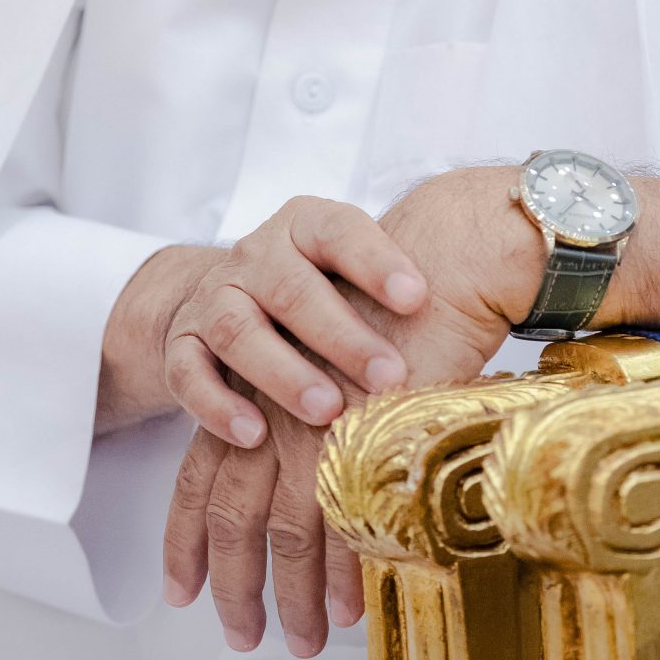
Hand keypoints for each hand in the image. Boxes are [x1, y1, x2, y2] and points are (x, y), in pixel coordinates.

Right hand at [96, 196, 427, 446]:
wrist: (228, 293)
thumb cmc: (320, 290)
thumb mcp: (354, 275)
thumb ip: (398, 294)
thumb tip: (477, 326)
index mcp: (305, 226)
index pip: (340, 232)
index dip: (378, 261)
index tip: (419, 298)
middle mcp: (255, 254)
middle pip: (292, 288)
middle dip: (342, 335)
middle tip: (389, 377)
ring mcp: (214, 297)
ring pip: (240, 329)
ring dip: (284, 372)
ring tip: (327, 411)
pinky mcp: (182, 344)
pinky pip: (189, 372)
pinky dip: (218, 404)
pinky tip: (253, 433)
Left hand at [161, 166, 545, 652]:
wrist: (441, 266)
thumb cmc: (391, 314)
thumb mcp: (326, 366)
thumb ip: (303, 428)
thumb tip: (299, 494)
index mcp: (250, 393)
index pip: (195, 481)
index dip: (185, 542)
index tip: (182, 593)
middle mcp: (267, 410)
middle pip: (230, 517)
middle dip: (234, 587)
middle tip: (242, 638)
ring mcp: (311, 427)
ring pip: (285, 533)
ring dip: (293, 597)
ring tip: (304, 642)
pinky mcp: (358, 439)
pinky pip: (339, 525)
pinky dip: (343, 575)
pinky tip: (348, 610)